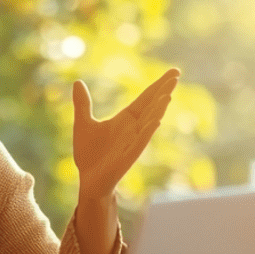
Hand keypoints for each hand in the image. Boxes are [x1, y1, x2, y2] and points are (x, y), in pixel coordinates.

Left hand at [72, 68, 179, 203]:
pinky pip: (140, 142)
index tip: (174, 73)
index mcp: (126, 120)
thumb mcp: (83, 123)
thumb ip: (83, 103)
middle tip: (176, 74)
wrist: (88, 180)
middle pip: (152, 106)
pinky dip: (148, 131)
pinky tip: (157, 121)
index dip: (158, 85)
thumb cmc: (89, 154)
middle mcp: (133, 129)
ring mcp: (133, 143)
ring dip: (158, 109)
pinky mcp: (128, 157)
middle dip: (163, 91)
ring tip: (167, 96)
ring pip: (149, 123)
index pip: (146, 98)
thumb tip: (77, 82)